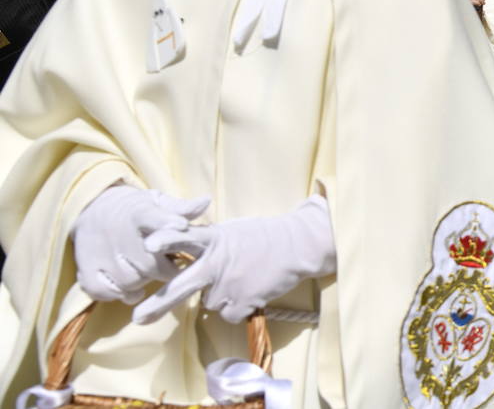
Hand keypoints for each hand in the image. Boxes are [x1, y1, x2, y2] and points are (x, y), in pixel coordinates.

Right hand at [71, 185, 210, 303]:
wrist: (91, 210)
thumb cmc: (136, 210)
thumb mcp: (156, 202)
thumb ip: (180, 208)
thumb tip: (206, 201)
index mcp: (139, 213)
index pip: (152, 217)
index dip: (165, 223)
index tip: (180, 226)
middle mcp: (118, 234)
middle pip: (149, 264)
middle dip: (165, 269)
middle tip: (171, 266)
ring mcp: (100, 254)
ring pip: (130, 281)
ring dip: (144, 281)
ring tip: (147, 270)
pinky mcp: (86, 271)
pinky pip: (106, 292)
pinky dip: (120, 293)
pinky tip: (129, 285)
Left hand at [135, 195, 335, 324]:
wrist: (299, 245)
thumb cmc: (263, 235)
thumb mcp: (232, 231)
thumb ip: (207, 242)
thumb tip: (184, 253)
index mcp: (214, 239)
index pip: (185, 237)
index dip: (166, 240)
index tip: (148, 245)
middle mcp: (218, 263)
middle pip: (181, 287)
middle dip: (159, 303)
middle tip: (138, 318)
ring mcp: (230, 284)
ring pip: (210, 302)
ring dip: (221, 295)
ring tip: (242, 278)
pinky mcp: (244, 301)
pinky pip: (228, 314)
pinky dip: (238, 307)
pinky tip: (252, 289)